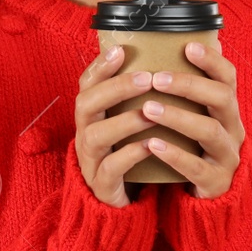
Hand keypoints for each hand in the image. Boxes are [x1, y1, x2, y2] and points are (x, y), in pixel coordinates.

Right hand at [73, 45, 160, 208]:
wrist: (120, 200)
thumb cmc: (128, 152)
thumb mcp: (128, 121)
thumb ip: (138, 96)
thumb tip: (167, 58)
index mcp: (91, 116)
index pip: (87, 84)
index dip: (100, 67)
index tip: (120, 50)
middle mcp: (85, 134)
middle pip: (86, 104)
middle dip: (115, 89)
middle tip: (146, 78)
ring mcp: (90, 160)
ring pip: (95, 136)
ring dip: (124, 121)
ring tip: (151, 112)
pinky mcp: (102, 185)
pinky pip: (110, 168)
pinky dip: (129, 154)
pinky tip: (151, 145)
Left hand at [140, 38, 244, 198]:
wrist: (207, 191)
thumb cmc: (195, 143)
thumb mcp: (197, 114)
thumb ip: (189, 86)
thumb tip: (180, 41)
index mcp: (227, 108)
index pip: (228, 77)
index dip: (212, 60)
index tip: (188, 47)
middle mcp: (233, 127)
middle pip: (222, 98)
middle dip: (189, 85)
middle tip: (157, 79)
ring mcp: (227, 155)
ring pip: (210, 131)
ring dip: (178, 117)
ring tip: (148, 109)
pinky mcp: (216, 181)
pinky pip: (197, 167)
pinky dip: (175, 154)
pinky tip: (152, 144)